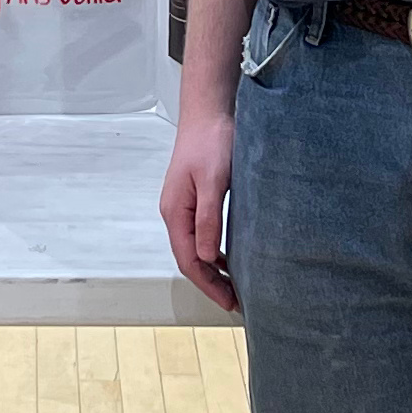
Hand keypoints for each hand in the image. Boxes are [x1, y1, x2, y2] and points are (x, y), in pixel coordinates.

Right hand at [158, 109, 236, 312]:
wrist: (208, 111)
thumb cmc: (212, 142)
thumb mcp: (214, 180)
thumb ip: (209, 218)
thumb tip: (205, 256)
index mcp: (175, 211)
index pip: (187, 259)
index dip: (207, 284)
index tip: (229, 301)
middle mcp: (175, 212)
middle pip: (189, 258)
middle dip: (210, 282)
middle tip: (236, 300)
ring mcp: (183, 206)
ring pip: (195, 247)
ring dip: (213, 268)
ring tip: (235, 285)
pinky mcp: (195, 198)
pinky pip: (201, 233)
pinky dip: (214, 251)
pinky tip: (231, 257)